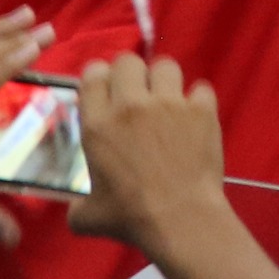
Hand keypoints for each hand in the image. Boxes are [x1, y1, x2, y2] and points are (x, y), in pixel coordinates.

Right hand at [63, 56, 234, 252]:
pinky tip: (194, 117)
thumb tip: (76, 208)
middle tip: (136, 94)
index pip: (93, 74)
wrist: (180, 217)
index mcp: (98, 125)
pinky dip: (197, 100)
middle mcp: (132, 105)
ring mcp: (170, 103)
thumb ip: (77, 206)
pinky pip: (200, 89)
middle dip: (130, 73)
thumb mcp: (87, 216)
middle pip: (128, 61)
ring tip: (166, 100)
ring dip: (164, 80)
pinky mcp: (202, 109)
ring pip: (166, 66)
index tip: (105, 90)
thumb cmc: (130, 217)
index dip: (99, 78)